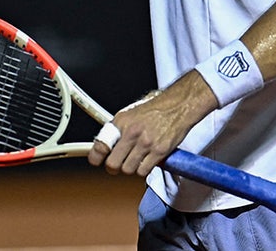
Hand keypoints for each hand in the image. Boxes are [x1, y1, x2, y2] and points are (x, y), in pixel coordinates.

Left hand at [89, 70, 218, 176]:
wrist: (179, 105)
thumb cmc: (157, 108)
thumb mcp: (131, 113)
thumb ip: (119, 129)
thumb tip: (107, 144)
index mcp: (121, 121)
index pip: (100, 145)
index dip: (96, 157)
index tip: (96, 161)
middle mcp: (132, 132)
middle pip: (113, 164)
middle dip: (114, 167)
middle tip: (118, 165)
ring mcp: (146, 143)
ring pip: (128, 170)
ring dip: (131, 168)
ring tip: (137, 159)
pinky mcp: (159, 151)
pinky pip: (144, 171)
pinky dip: (144, 169)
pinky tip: (148, 160)